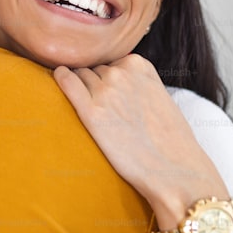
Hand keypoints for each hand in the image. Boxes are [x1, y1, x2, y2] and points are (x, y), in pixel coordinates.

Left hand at [53, 54, 229, 229]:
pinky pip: (67, 83)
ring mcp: (105, 91)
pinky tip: (58, 78)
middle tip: (103, 108)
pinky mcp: (91, 112)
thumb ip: (138, 82)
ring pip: (80, 77)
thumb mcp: (159, 96)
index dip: (108, 80)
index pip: (110, 62)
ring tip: (90, 109)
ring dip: (80, 87)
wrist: (174, 169)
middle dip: (94, 84)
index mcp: (139, 65)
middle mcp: (120, 73)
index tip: (112, 95)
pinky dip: (60, 78)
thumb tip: (115, 83)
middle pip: (93, 70)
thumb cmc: (169, 140)